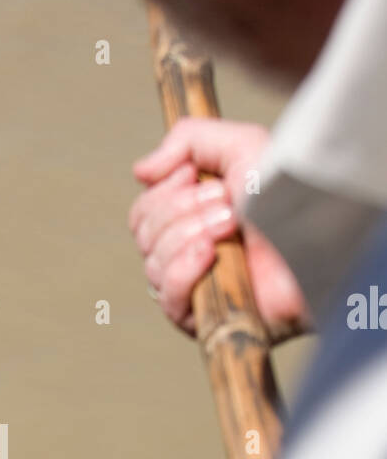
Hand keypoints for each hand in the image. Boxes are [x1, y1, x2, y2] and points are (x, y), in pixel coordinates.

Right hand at [129, 119, 311, 341]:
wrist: (318, 238)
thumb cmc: (289, 196)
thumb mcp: (239, 146)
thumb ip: (187, 140)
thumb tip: (140, 171)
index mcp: (193, 217)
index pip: (143, 210)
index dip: (164, 190)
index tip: (196, 176)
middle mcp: (189, 252)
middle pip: (143, 232)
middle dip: (181, 209)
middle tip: (227, 205)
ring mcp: (195, 286)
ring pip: (152, 260)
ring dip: (190, 233)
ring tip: (232, 225)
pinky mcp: (203, 317)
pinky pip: (167, 294)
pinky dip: (183, 268)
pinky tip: (210, 254)